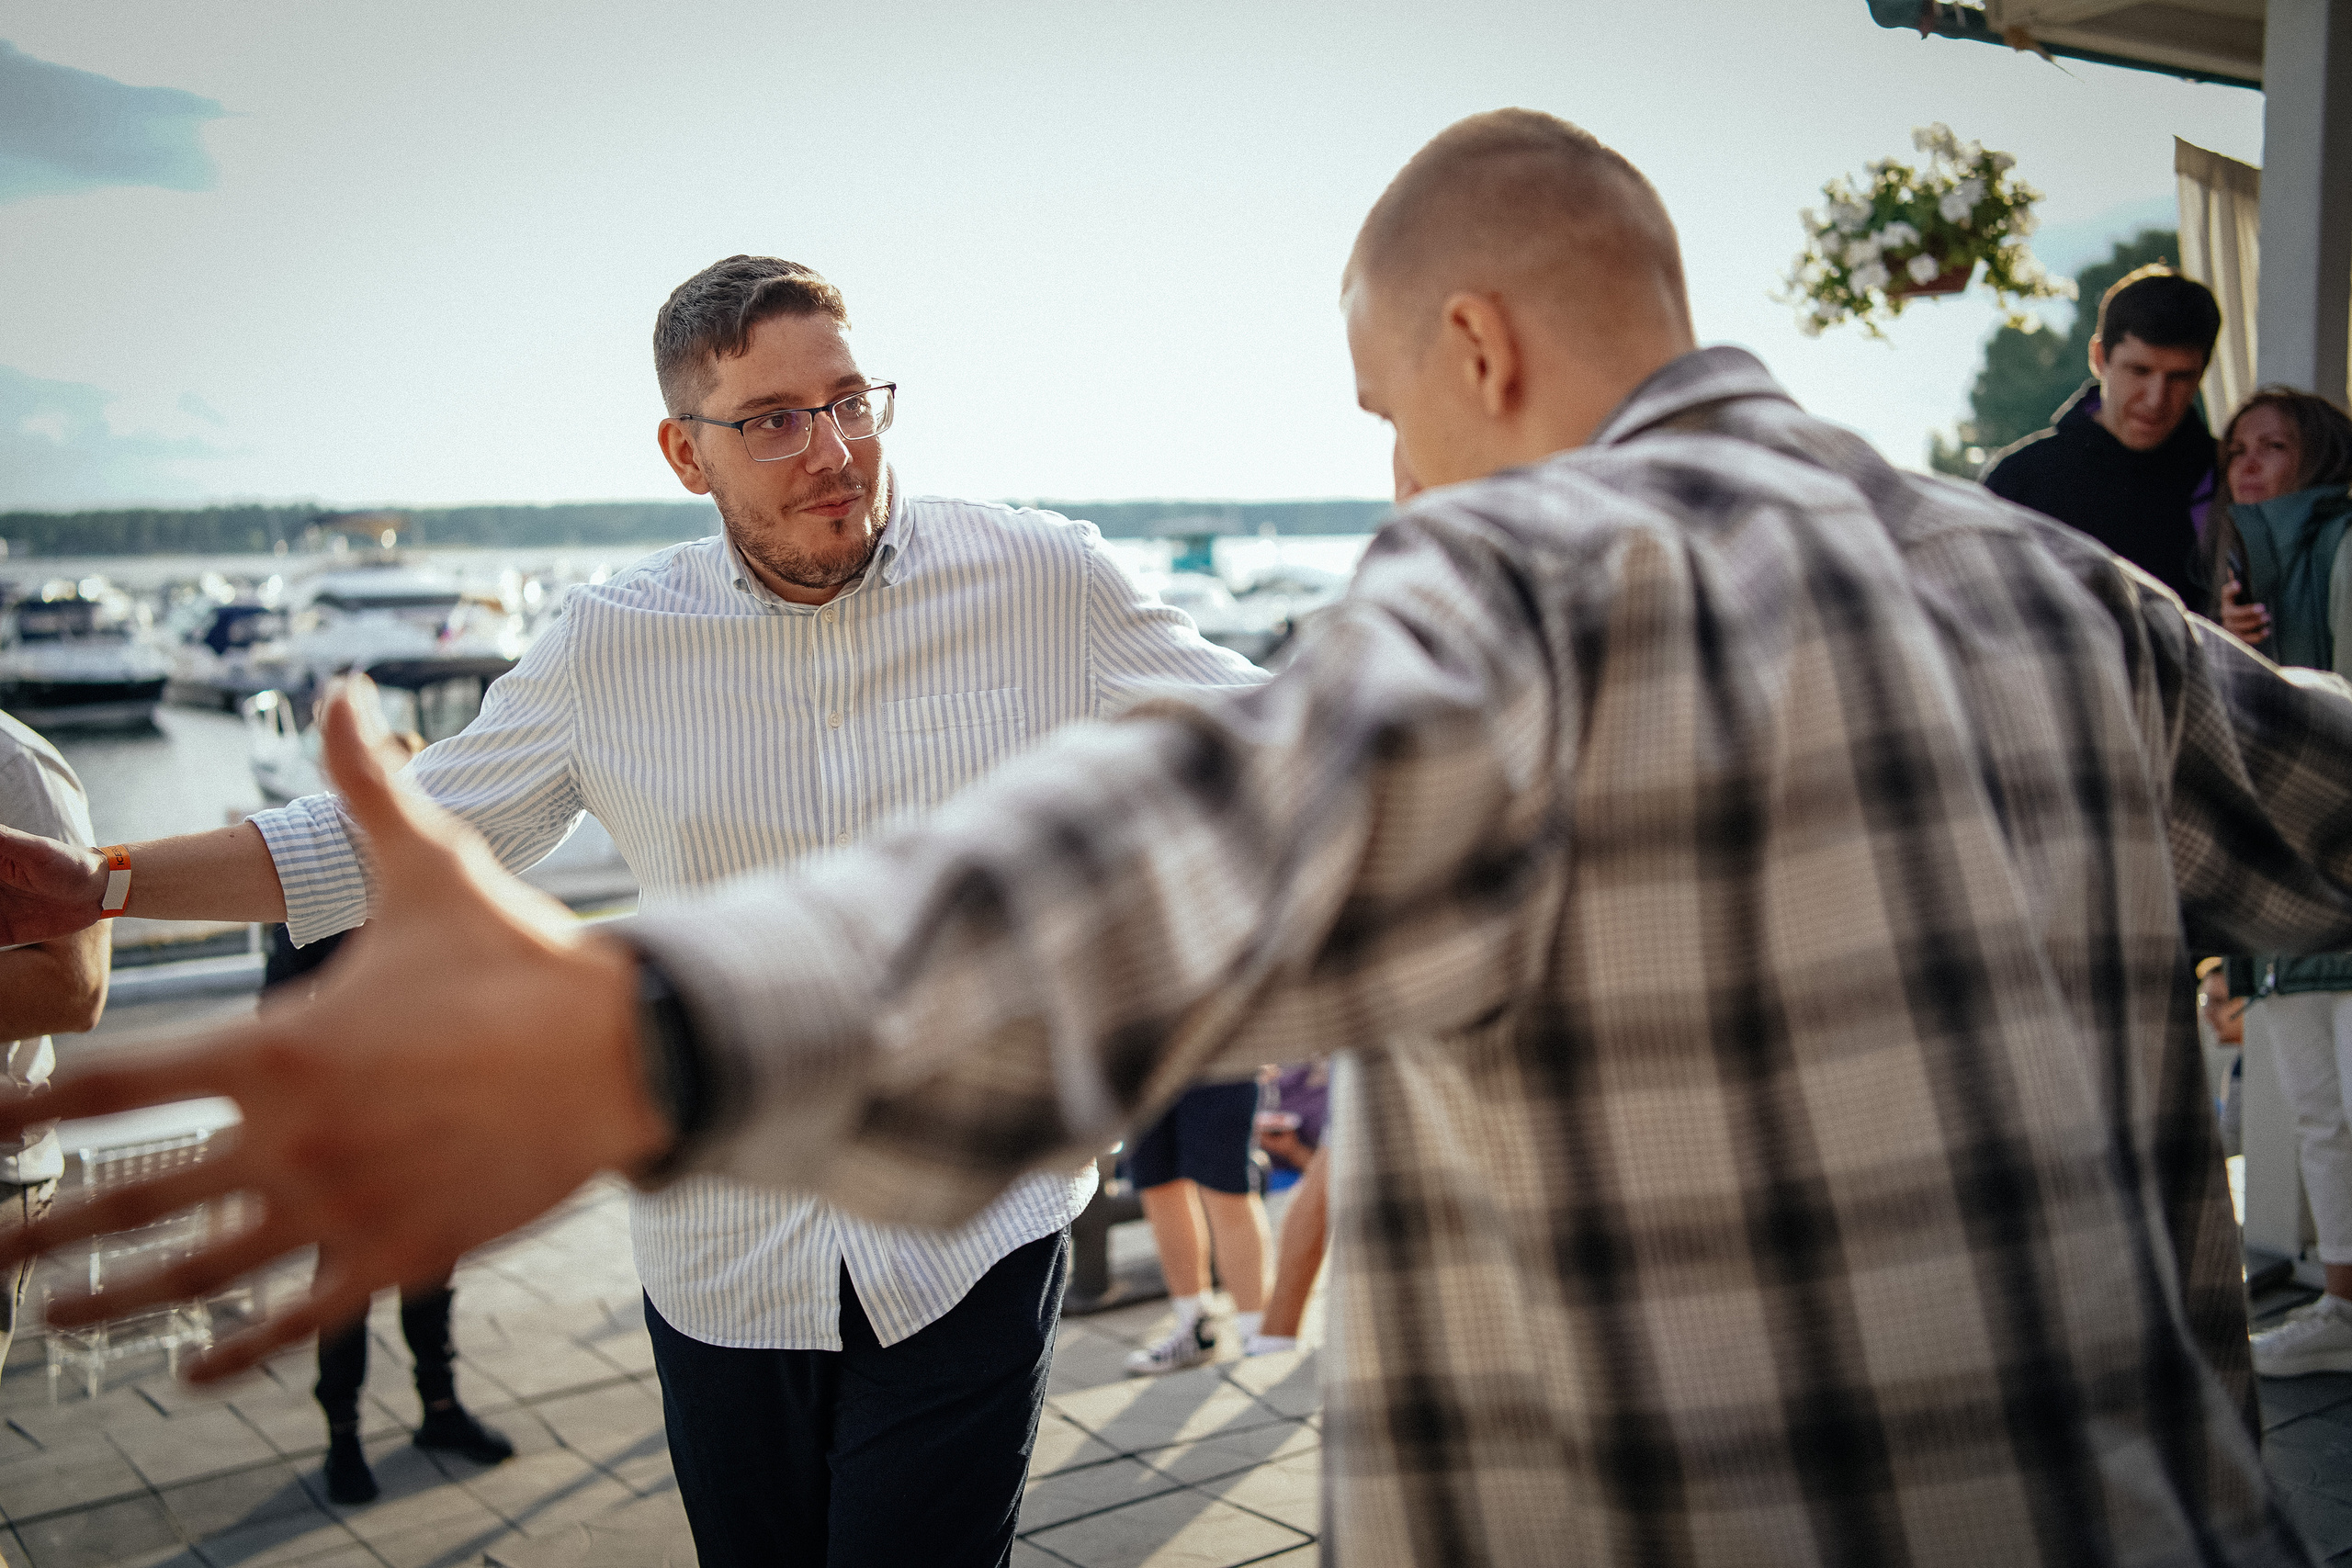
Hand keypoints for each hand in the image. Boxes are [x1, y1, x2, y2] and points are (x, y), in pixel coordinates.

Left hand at [0, 678, 668, 1380]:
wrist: (629, 1052)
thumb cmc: (522, 959)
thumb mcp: (433, 866)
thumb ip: (364, 785)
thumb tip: (337, 693)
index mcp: (276, 1046)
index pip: (110, 1082)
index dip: (22, 1108)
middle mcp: (289, 1139)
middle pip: (127, 1195)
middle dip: (35, 1231)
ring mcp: (341, 1208)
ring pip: (196, 1273)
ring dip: (109, 1299)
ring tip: (47, 1318)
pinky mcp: (398, 1255)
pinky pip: (296, 1318)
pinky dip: (237, 1351)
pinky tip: (192, 1372)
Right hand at [2219, 578, 2271, 643]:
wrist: (2238, 626)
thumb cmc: (2244, 606)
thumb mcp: (2243, 595)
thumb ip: (2238, 583)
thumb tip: (2234, 567)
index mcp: (2228, 601)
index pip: (2226, 593)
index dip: (2231, 590)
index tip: (2239, 585)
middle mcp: (2226, 615)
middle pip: (2234, 614)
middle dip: (2248, 611)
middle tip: (2262, 607)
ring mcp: (2230, 628)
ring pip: (2240, 626)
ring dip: (2254, 622)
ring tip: (2267, 617)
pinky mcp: (2237, 639)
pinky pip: (2246, 639)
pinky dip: (2257, 636)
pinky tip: (2267, 630)